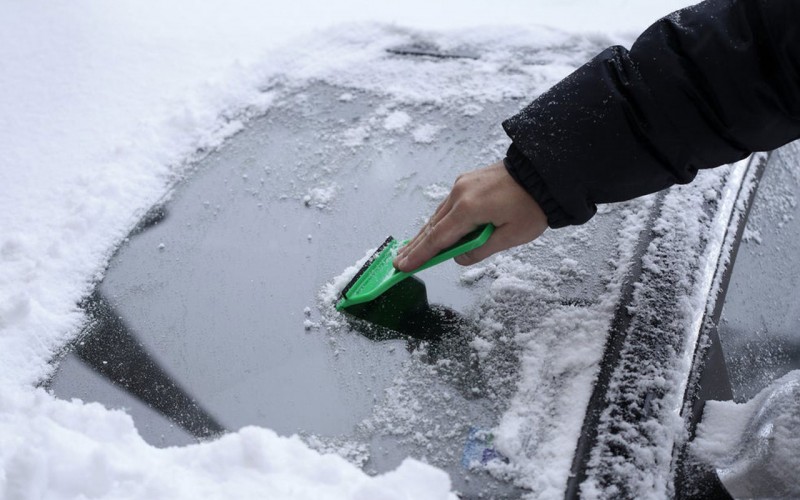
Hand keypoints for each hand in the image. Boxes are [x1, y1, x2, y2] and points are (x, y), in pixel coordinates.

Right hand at [394, 160, 547, 271]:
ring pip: (439, 215)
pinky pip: (448, 206)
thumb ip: (481, 250)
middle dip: (415, 246)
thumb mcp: (511, 236)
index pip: (438, 238)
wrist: (543, 172)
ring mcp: (462, 185)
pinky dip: (438, 221)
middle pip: (432, 226)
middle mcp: (459, 194)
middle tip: (398, 261)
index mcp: (469, 209)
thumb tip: (459, 258)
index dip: (420, 255)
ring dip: (426, 234)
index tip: (403, 267)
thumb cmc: (532, 205)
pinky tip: (432, 230)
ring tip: (410, 250)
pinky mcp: (467, 181)